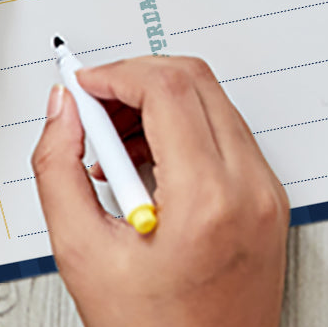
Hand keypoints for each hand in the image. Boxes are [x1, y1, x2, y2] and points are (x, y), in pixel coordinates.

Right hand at [32, 56, 288, 326]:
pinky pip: (226, 133)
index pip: (167, 88)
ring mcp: (266, 194)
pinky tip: (148, 165)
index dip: (116, 74)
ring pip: (212, 100)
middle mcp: (250, 189)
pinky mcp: (269, 202)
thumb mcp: (82, 253)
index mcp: (207, 200)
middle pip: (194, 80)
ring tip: (116, 149)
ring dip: (158, 103)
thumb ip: (58, 167)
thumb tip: (62, 109)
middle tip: (95, 109)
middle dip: (135, 80)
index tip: (84, 85)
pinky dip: (183, 129)